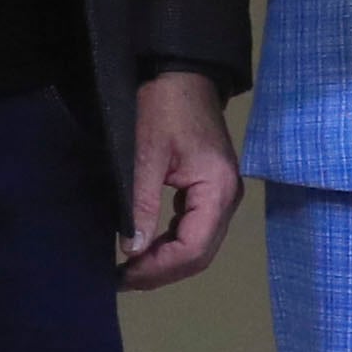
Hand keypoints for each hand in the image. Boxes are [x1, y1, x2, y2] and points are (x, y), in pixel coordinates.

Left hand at [121, 69, 243, 287]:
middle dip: (162, 271)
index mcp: (217, 190)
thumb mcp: (146, 154)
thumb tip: (133, 251)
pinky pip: (195, 229)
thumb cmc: (163, 107)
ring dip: (166, 261)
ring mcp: (222, 194)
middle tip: (123, 280)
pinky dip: (171, 243)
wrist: (181, 72)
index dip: (159, 269)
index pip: (193, 248)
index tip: (124, 276)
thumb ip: (142, 204)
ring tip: (130, 269)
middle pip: (200, 253)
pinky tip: (146, 247)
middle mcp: (228, 198)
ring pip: (199, 245)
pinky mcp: (211, 189)